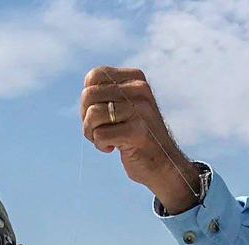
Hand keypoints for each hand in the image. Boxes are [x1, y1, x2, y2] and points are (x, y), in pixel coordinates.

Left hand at [80, 66, 201, 214]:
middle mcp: (139, 89)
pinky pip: (99, 135)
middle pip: (88, 95)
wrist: (163, 164)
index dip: (88, 99)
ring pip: (92, 114)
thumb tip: (86, 92)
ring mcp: (139, 110)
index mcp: (136, 79)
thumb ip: (106, 94)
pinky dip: (100, 145)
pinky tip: (113, 148)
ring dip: (91, 133)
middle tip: (99, 130)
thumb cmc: (136, 137)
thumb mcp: (124, 107)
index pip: (94, 76)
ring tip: (106, 140)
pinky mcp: (136, 132)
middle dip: (86, 118)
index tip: (99, 114)